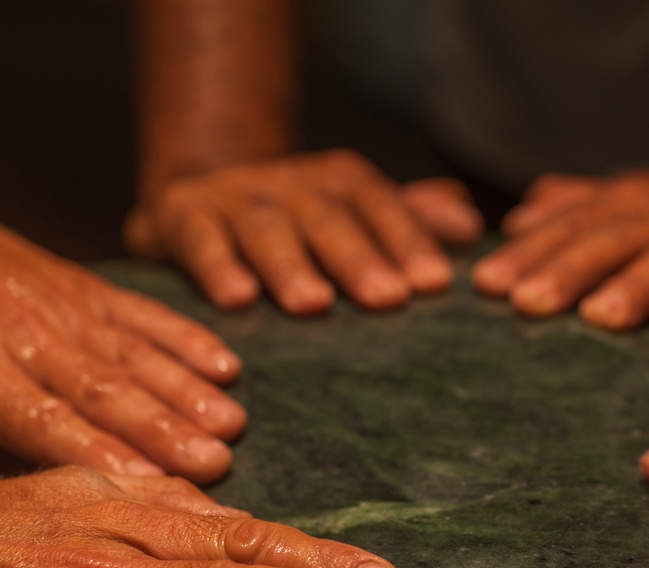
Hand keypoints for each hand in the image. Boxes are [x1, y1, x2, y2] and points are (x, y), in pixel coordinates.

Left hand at [0, 204, 245, 483]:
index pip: (46, 421)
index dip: (101, 452)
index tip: (151, 483)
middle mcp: (30, 341)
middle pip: (107, 391)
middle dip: (166, 429)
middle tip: (216, 462)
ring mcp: (67, 311)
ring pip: (136, 355)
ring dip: (187, 390)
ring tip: (232, 422)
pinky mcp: (89, 290)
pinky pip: (144, 314)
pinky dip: (187, 336)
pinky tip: (225, 364)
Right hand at [125, 148, 482, 312]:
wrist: (195, 192)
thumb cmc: (293, 222)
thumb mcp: (350, 214)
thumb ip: (406, 218)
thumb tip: (469, 226)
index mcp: (337, 182)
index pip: (380, 206)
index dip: (407, 239)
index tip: (435, 283)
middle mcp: (288, 183)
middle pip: (329, 216)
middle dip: (359, 256)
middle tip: (389, 298)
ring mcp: (232, 195)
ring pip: (266, 226)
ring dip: (290, 264)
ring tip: (313, 303)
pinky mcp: (179, 214)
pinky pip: (198, 238)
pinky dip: (216, 265)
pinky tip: (235, 300)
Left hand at [471, 172, 648, 354]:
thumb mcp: (631, 217)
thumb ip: (575, 214)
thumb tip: (513, 220)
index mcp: (629, 206)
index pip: (571, 226)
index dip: (528, 252)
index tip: (482, 284)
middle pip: (614, 240)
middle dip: (568, 269)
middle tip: (525, 303)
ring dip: (638, 288)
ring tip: (600, 318)